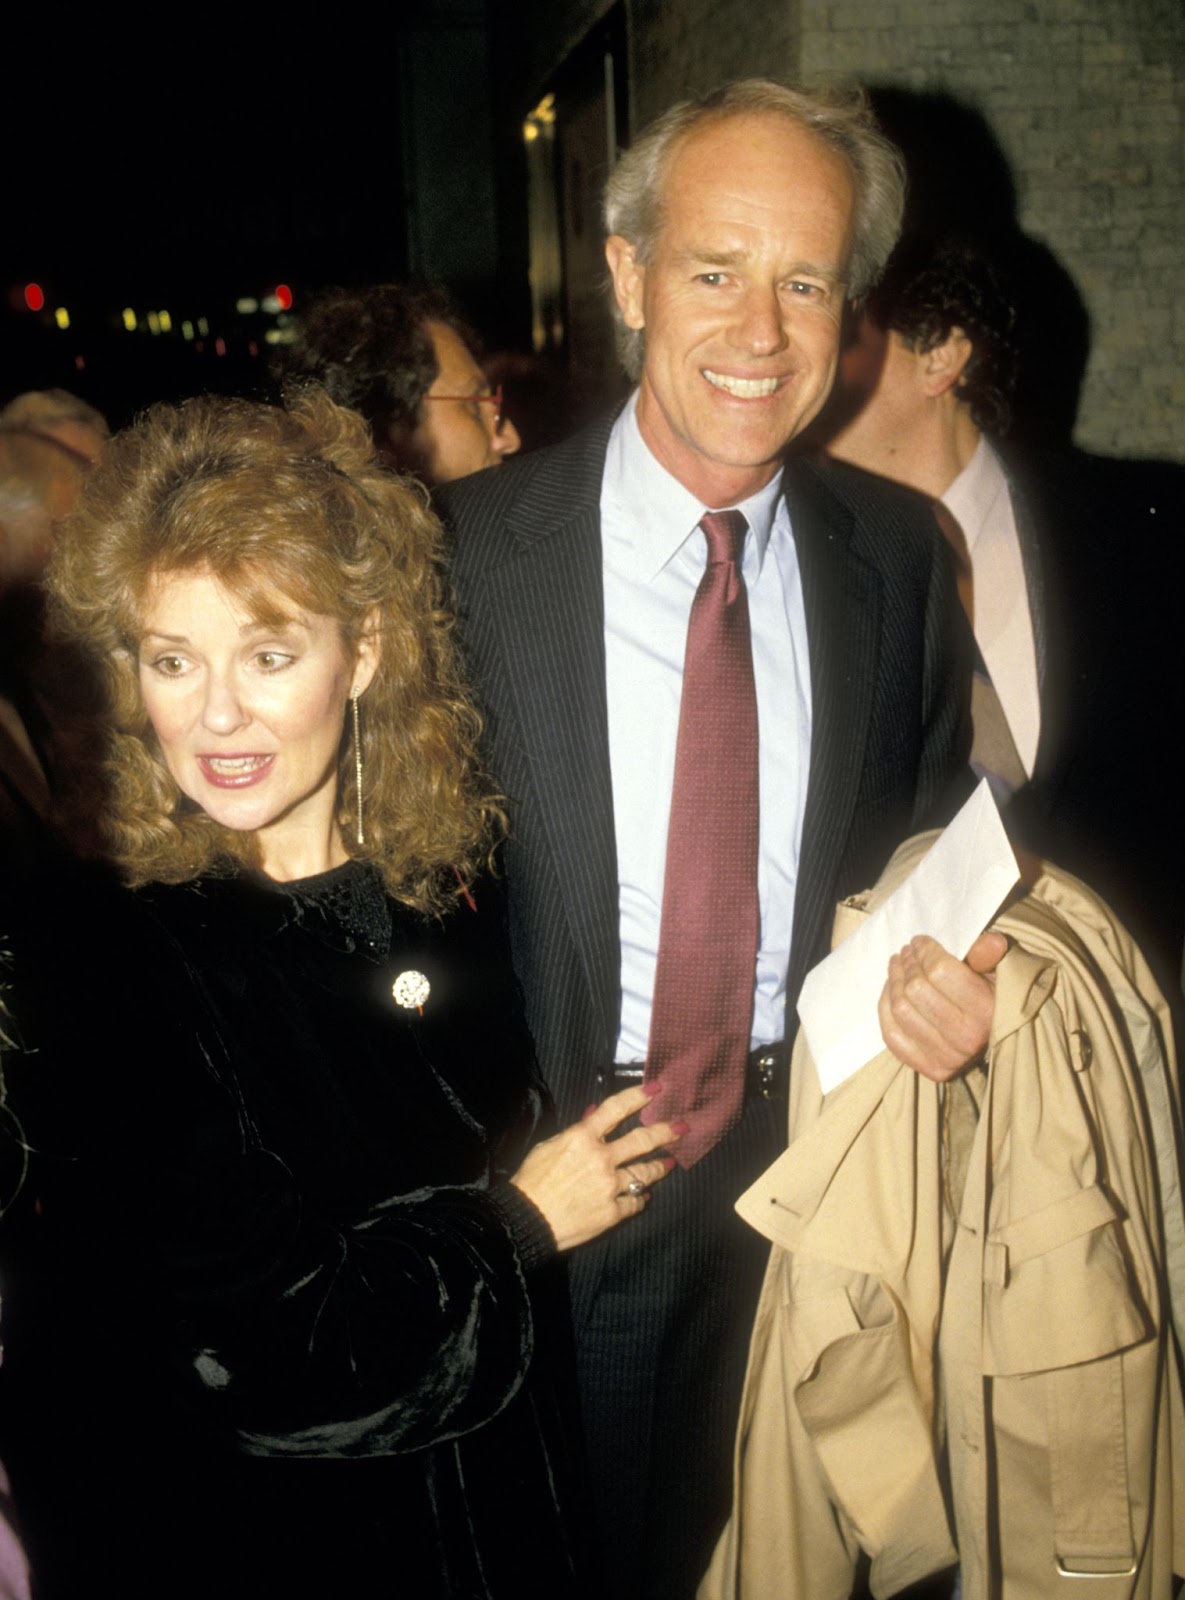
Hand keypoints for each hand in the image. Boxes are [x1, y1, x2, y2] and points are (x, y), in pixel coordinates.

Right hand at [510, 1083, 682, 1251]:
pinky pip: (635, 1202)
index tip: (657, 1088)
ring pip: (645, 1172)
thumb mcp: (549, 1146)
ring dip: (660, 1166)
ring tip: (668, 1163)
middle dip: (666, 1132)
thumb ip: (576, 1130)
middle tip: (682, 1127)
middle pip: (642, 1140)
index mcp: (583, 1137)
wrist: (527, 1218)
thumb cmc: (533, 1180)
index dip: (638, 1096)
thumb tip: (594, 1112)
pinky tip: (643, 1196)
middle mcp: (602, 1158)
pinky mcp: (613, 1211)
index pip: (616, 1109)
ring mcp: (610, 1185)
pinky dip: (640, 1198)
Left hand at [877, 931, 1006, 1081]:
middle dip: (908, 963)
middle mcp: (967, 1038)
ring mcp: (947, 1058)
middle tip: (906, 951)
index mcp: (987, 1011)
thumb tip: (990, 941)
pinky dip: (885, 1008)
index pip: (940, 971)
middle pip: (916, 989)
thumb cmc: (994, 997)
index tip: (919, 941)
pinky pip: (892, 1035)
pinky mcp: (930, 1069)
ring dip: (893, 981)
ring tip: (896, 964)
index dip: (925, 950)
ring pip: (901, 1010)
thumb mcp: (998, 972)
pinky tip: (889, 990)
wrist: (995, 1040)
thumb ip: (989, 956)